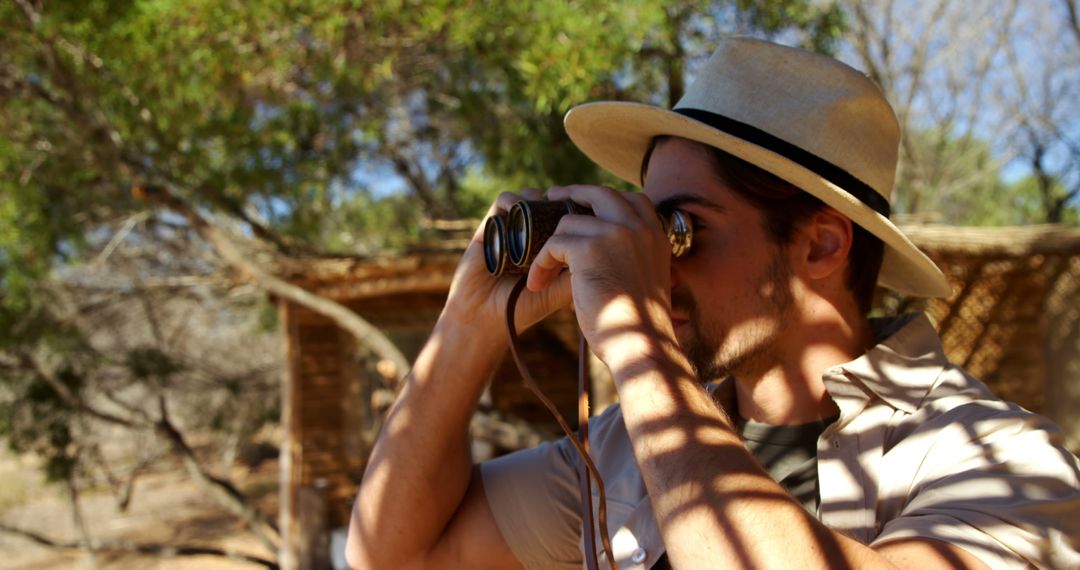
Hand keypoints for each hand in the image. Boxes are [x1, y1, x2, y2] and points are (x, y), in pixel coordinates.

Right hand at [439, 189, 573, 343]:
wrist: (487, 318)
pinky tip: (518, 209)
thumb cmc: (525, 308)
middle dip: (560, 198)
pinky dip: (512, 199)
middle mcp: (533, 234)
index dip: (578, 208)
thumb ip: (582, 270)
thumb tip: (602, 242)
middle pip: (551, 201)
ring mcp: (512, 228)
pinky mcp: (490, 226)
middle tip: (566, 203)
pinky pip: (503, 202)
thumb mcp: (561, 291)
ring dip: (538, 197)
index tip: (585, 210)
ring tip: (542, 207)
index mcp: (553, 246)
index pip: (569, 216)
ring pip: (530, 197)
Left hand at [527, 185, 677, 367]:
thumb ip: (633, 257)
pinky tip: (537, 283)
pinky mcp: (590, 249)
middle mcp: (639, 228)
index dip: (604, 198)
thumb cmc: (640, 327)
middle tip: (551, 198)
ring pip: (569, 222)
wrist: (641, 345)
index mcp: (656, 235)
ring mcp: (615, 234)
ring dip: (549, 246)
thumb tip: (606, 251)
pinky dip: (540, 263)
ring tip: (540, 272)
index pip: (632, 199)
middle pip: (600, 193)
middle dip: (573, 193)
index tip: (584, 204)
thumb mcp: (646, 280)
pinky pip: (553, 244)